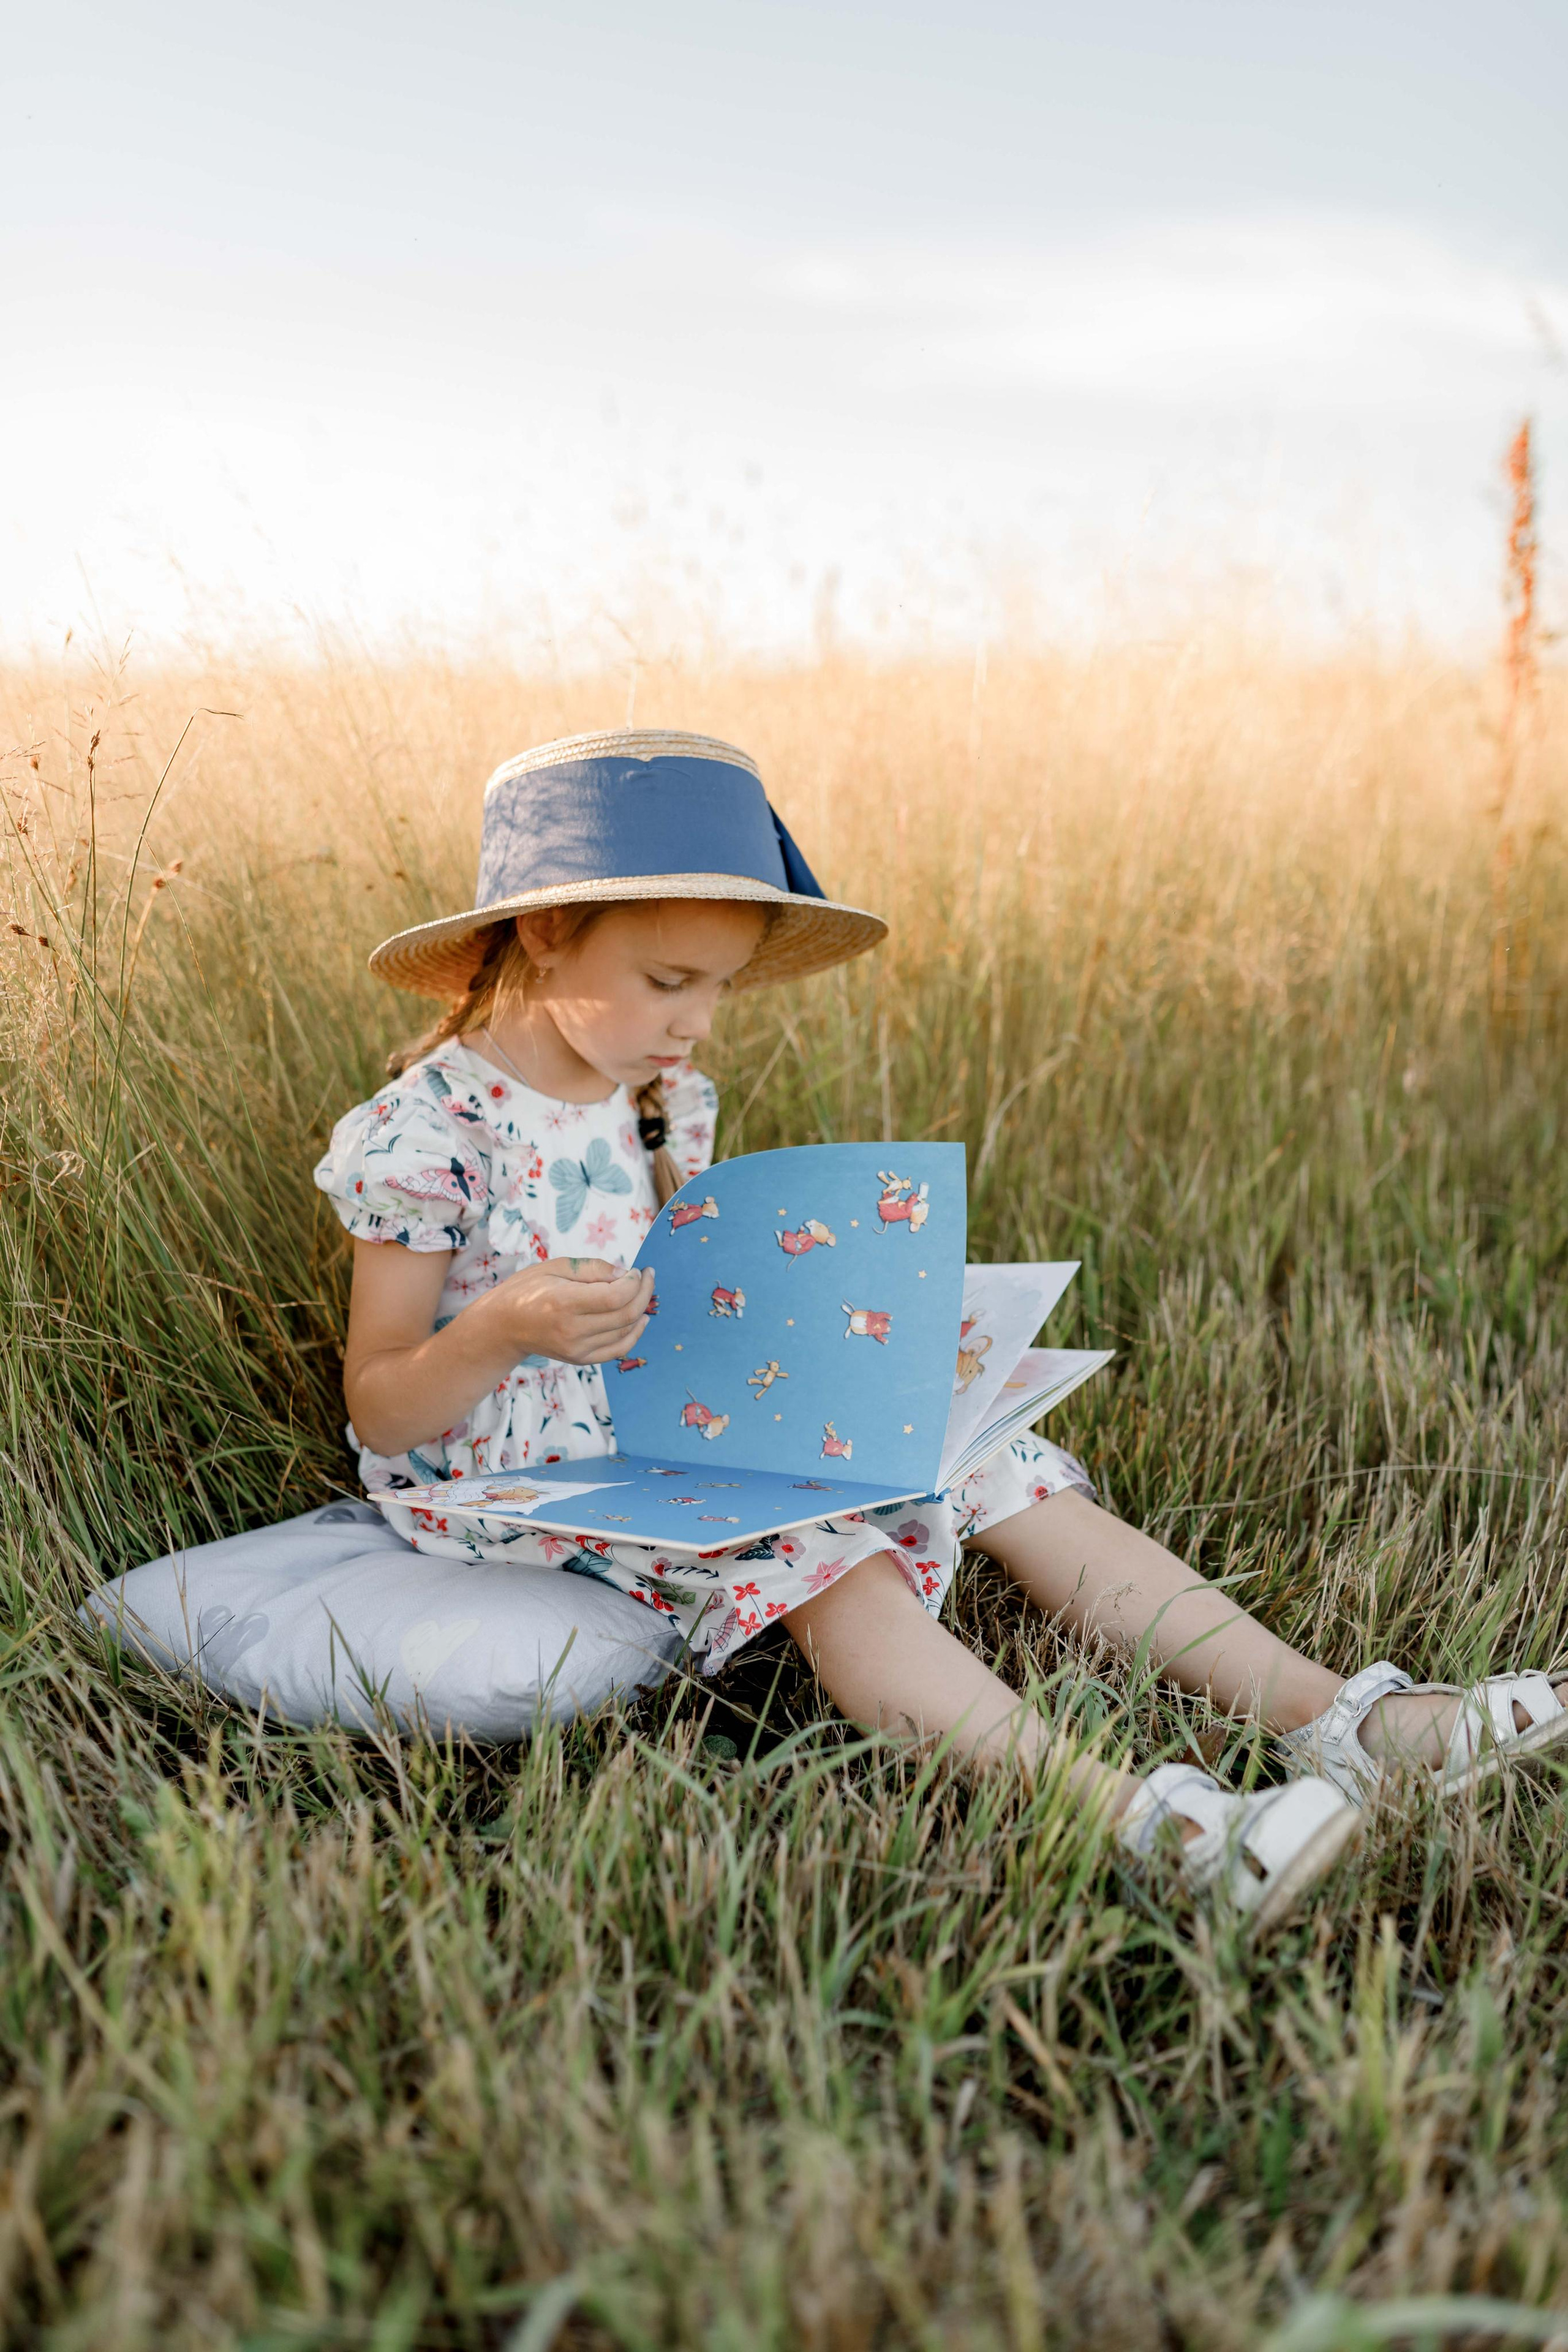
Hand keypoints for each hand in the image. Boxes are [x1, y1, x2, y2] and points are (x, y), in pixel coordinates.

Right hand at [478, 1257, 653, 1366]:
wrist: (504, 1326)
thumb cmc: (527, 1290)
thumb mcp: (555, 1267)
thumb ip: (593, 1269)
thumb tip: (626, 1274)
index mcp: (564, 1303)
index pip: (616, 1297)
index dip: (635, 1283)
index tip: (638, 1270)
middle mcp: (573, 1330)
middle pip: (625, 1315)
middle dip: (644, 1293)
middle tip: (647, 1277)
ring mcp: (578, 1349)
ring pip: (626, 1332)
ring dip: (642, 1311)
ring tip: (644, 1292)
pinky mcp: (580, 1359)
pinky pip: (618, 1349)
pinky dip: (634, 1334)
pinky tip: (641, 1319)